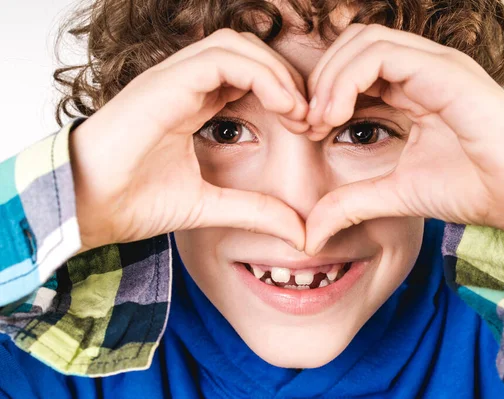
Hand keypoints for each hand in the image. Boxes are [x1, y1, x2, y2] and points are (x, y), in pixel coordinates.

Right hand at [70, 29, 308, 251]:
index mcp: (192, 103)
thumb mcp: (209, 206)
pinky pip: (222, 59)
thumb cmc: (133, 202)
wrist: (85, 208)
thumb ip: (254, 211)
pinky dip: (261, 75)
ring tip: (298, 112)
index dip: (283, 93)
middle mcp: (183, 84)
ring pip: (236, 44)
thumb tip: (300, 232)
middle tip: (309, 117)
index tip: (306, 128)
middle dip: (286, 78)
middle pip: (247, 51)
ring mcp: (172, 79)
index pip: (247, 74)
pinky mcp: (165, 83)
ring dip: (276, 73)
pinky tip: (282, 107)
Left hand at [303, 24, 503, 254]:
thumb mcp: (395, 194)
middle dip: (319, 80)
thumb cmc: (474, 188)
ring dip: (330, 78)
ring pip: (364, 41)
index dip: (322, 93)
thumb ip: (351, 203)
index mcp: (412, 89)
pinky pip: (384, 55)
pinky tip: (337, 115)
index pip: (353, 68)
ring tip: (320, 120)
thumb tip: (311, 233)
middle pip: (353, 45)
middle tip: (307, 122)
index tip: (307, 131)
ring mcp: (435, 66)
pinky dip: (348, 79)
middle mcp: (422, 70)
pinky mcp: (447, 73)